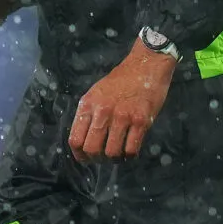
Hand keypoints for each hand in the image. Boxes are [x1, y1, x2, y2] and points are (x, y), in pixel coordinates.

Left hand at [68, 39, 176, 161]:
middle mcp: (103, 111)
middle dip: (97, 159)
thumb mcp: (97, 92)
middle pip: (92, 149)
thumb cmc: (122, 79)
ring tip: (119, 154)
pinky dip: (130, 156)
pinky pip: (131, 149)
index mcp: (88, 104)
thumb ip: (89, 114)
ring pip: (112, 153)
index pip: (75, 140)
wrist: (147, 64)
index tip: (86, 158)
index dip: (79, 155)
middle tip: (104, 157)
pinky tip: (131, 151)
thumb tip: (84, 140)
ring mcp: (122, 116)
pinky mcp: (141, 120)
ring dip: (115, 159)